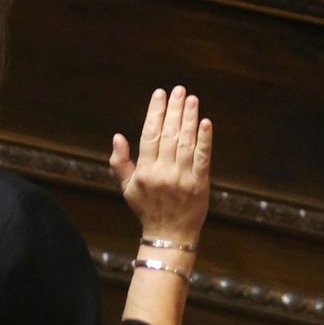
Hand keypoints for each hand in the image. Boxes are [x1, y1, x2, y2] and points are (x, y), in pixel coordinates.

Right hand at [111, 85, 212, 246]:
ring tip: (192, 99)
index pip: (149, 135)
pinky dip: (205, 139)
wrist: (169, 234)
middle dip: (174, 110)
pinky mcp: (200, 183)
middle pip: (169, 135)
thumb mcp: (127, 188)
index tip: (160, 94)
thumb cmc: (147, 208)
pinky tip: (206, 122)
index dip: (155, 112)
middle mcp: (162, 172)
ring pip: (186, 142)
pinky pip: (203, 157)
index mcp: (144, 171)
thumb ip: (120, 162)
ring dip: (189, 119)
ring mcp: (182, 178)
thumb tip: (117, 136)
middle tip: (179, 90)